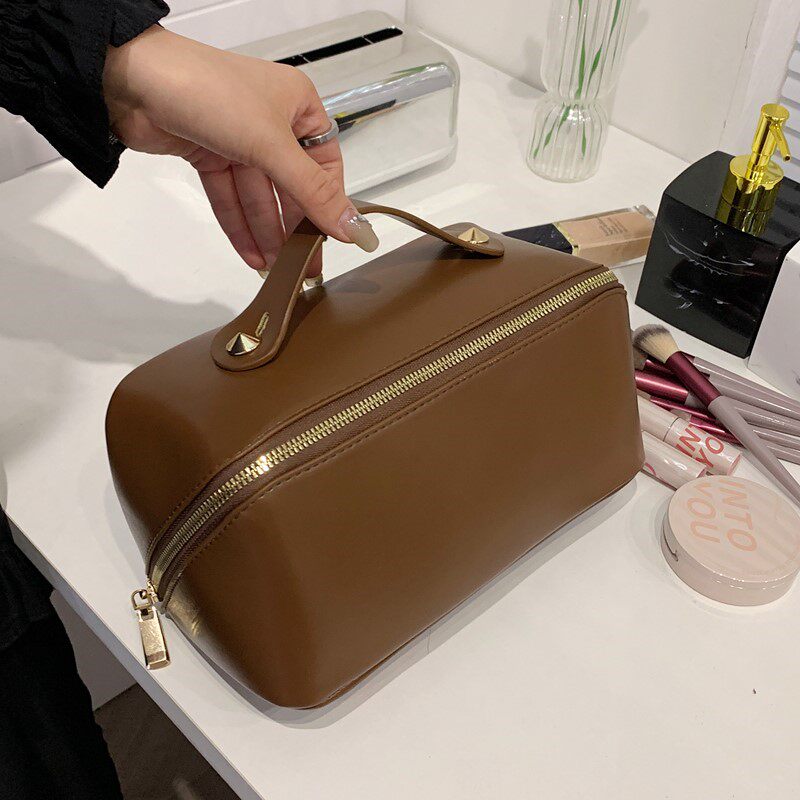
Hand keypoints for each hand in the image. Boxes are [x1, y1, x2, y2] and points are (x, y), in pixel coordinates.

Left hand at [102, 25, 377, 274]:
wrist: (133, 80)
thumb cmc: (209, 90)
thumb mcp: (273, 145)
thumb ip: (313, 193)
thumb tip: (355, 228)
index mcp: (297, 106)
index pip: (324, 166)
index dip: (328, 205)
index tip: (335, 240)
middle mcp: (271, 122)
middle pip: (290, 187)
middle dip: (293, 228)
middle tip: (305, 267)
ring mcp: (238, 139)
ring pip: (258, 197)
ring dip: (266, 233)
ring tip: (276, 271)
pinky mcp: (209, 154)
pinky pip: (231, 198)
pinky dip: (239, 226)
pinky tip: (252, 255)